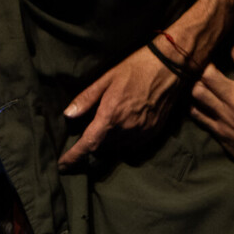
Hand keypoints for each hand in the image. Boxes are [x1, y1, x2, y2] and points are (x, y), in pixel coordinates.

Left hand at [58, 42, 181, 169]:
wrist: (170, 67)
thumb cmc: (135, 68)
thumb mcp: (105, 79)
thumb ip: (86, 99)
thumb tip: (68, 115)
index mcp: (111, 116)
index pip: (88, 144)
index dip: (74, 157)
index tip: (62, 166)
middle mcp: (127, 129)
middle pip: (102, 147)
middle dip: (91, 144)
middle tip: (85, 133)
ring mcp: (142, 132)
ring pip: (118, 147)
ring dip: (108, 142)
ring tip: (106, 126)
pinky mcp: (154, 132)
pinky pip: (133, 145)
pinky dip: (124, 140)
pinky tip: (123, 126)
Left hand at [191, 43, 233, 206]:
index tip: (233, 46)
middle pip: (207, 73)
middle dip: (204, 64)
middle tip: (206, 63)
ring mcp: (225, 116)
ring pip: (197, 91)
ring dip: (196, 84)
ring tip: (200, 82)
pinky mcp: (218, 131)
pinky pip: (196, 114)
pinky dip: (194, 106)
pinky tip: (198, 103)